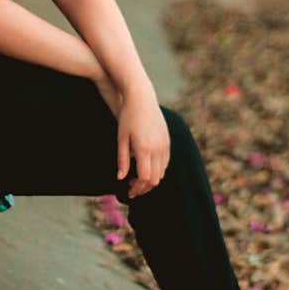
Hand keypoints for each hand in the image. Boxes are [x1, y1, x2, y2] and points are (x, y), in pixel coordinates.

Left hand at [115, 83, 170, 198]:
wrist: (141, 98)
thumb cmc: (127, 117)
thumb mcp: (121, 138)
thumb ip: (122, 160)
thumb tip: (120, 178)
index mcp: (144, 149)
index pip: (145, 178)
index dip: (137, 188)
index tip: (128, 191)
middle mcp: (157, 148)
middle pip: (155, 178)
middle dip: (144, 187)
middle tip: (132, 189)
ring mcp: (165, 144)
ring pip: (162, 172)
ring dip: (151, 179)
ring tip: (138, 180)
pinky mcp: (167, 140)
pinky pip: (165, 162)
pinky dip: (158, 170)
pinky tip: (147, 168)